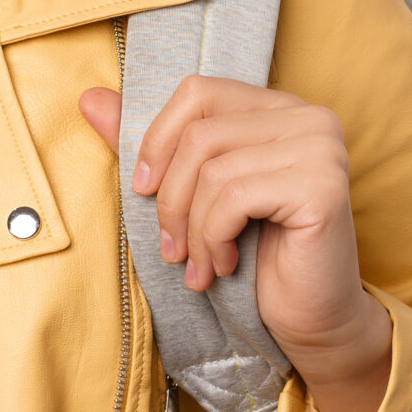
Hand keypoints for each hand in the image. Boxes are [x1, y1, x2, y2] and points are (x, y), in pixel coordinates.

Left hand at [80, 77, 393, 411]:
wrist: (311, 318)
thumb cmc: (254, 255)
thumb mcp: (195, 195)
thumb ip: (152, 144)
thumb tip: (88, 98)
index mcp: (278, 107)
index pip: (198, 92)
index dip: (159, 140)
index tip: (143, 189)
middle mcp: (308, 117)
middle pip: (201, 133)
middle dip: (171, 198)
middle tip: (171, 247)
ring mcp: (321, 148)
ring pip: (213, 169)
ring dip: (192, 229)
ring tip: (198, 264)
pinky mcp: (323, 186)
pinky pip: (235, 198)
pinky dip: (214, 238)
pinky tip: (224, 266)